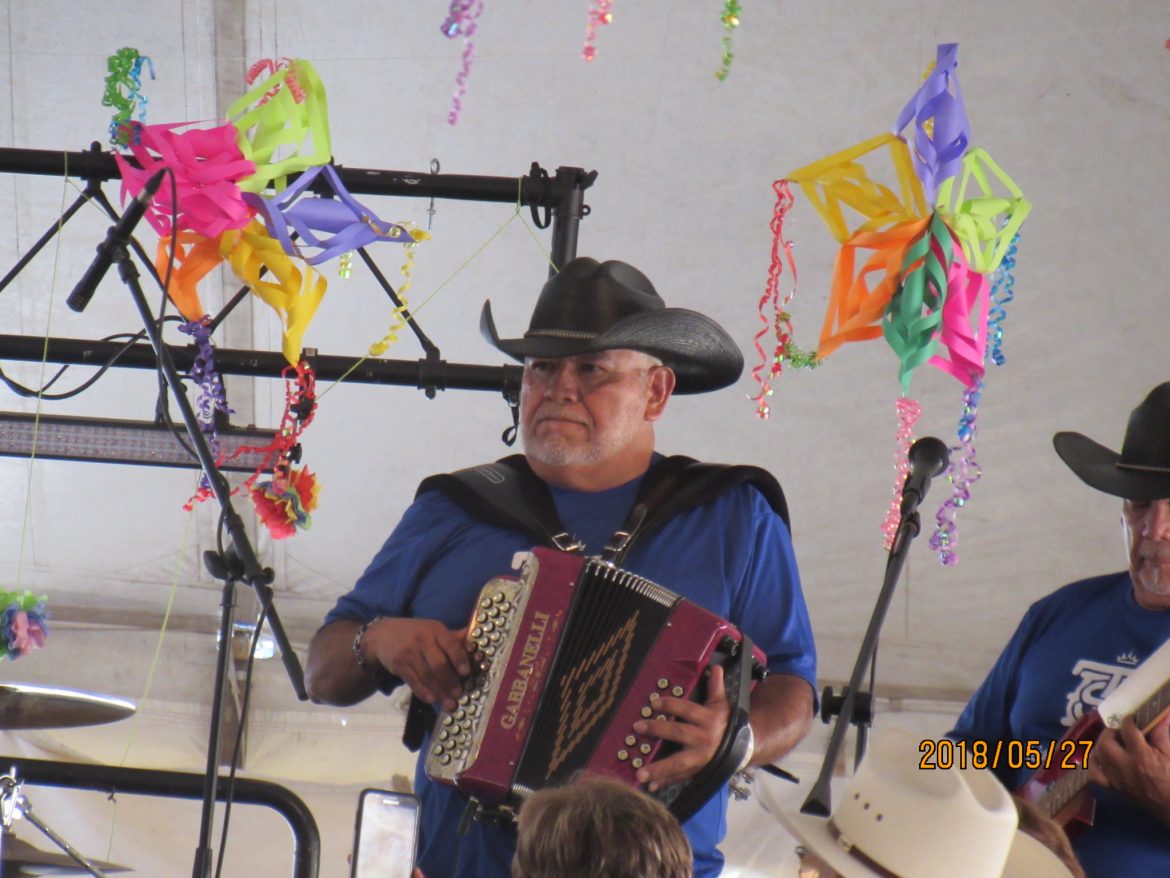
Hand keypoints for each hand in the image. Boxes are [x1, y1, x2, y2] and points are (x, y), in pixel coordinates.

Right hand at [366, 618, 470, 710]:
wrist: (383, 635)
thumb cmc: (415, 633)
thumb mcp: (432, 629)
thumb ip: (452, 638)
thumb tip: (474, 643)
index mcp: (435, 629)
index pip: (450, 644)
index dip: (459, 659)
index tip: (466, 673)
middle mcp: (422, 640)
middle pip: (439, 664)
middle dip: (450, 681)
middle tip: (458, 694)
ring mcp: (409, 653)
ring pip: (427, 675)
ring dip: (439, 691)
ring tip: (449, 703)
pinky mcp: (398, 665)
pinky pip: (413, 681)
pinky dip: (423, 692)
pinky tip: (431, 699)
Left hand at [631, 664, 732, 792]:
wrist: (744, 747)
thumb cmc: (727, 723)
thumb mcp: (722, 704)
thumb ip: (716, 686)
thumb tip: (715, 667)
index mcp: (708, 719)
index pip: (686, 710)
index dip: (670, 706)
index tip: (653, 703)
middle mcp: (703, 738)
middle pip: (678, 733)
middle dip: (657, 731)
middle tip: (637, 728)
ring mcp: (700, 757)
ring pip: (677, 762)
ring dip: (657, 768)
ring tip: (639, 773)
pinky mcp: (697, 770)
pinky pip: (680, 777)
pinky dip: (665, 781)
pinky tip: (650, 786)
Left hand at [1087, 714, 1169, 823]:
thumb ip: (1161, 734)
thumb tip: (1161, 714)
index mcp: (1142, 757)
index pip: (1128, 731)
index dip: (1129, 720)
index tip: (1132, 718)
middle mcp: (1125, 767)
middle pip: (1106, 743)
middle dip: (1110, 732)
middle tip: (1119, 730)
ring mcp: (1117, 779)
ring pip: (1099, 756)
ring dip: (1102, 744)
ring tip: (1112, 741)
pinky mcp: (1114, 789)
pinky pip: (1095, 775)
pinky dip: (1095, 764)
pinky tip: (1101, 758)